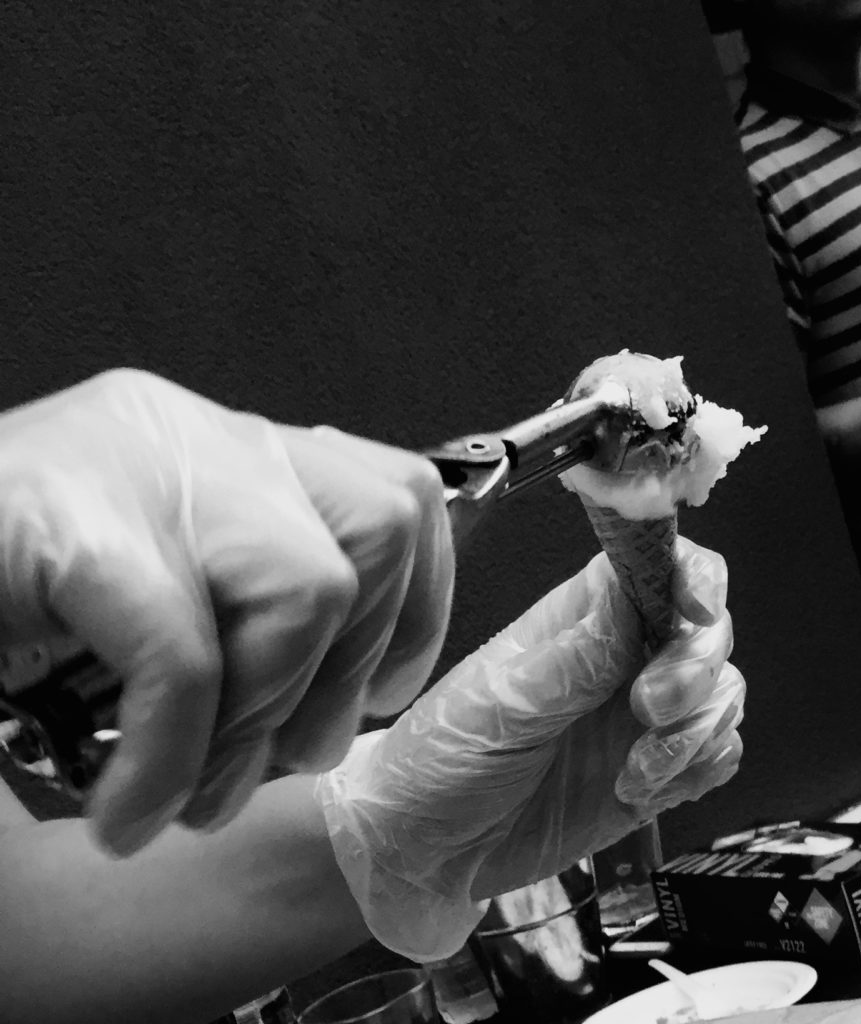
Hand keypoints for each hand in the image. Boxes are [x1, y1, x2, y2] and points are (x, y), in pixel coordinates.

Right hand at [0, 370, 453, 854]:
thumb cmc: (20, 613)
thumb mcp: (175, 599)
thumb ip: (262, 610)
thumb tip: (356, 677)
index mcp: (232, 456)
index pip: (397, 495)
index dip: (414, 611)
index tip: (370, 692)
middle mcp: (195, 438)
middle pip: (379, 532)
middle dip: (340, 679)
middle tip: (264, 759)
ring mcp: (131, 465)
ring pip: (305, 587)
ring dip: (257, 724)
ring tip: (189, 790)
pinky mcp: (65, 518)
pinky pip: (183, 652)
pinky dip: (173, 758)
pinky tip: (125, 811)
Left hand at [317, 537, 742, 960]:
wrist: (430, 850)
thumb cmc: (440, 758)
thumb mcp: (500, 706)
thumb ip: (573, 660)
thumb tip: (628, 596)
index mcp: (577, 620)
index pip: (657, 567)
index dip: (693, 577)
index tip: (696, 612)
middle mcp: (616, 659)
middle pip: (704, 630)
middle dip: (695, 669)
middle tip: (648, 709)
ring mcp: (638, 716)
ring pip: (720, 693)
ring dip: (696, 731)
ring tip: (637, 767)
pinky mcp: (652, 770)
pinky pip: (715, 754)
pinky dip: (701, 769)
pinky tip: (645, 788)